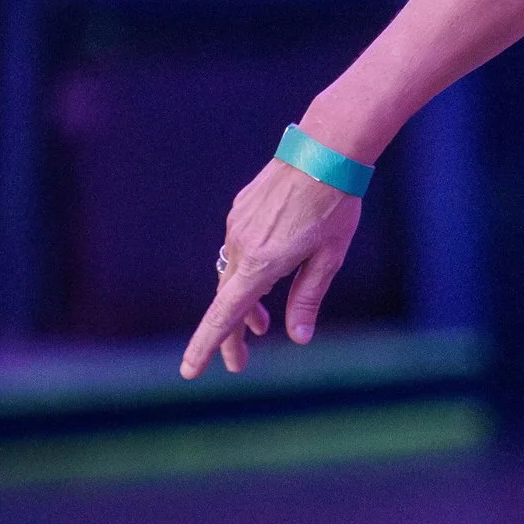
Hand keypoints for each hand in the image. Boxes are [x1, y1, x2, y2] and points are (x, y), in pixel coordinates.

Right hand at [180, 156, 362, 379]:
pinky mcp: (241, 210)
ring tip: (260, 325)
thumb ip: (308, 298)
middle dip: (230, 335)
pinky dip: (247, 271)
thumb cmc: (334, 206)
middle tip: (238, 363)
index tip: (190, 372)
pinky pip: (238, 249)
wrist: (324, 151)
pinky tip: (269, 272)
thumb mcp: (328, 258)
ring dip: (243, 302)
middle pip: (226, 300)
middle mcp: (241, 246)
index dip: (206, 345)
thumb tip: (298, 337)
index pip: (225, 315)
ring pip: (232, 273)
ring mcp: (237, 226)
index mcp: (261, 264)